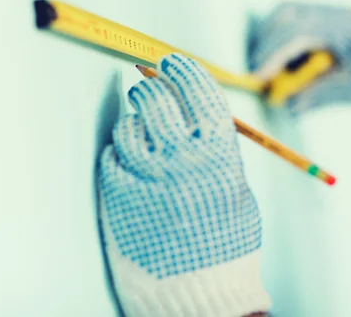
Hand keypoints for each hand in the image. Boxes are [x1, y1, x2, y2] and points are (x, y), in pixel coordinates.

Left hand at [98, 54, 270, 316]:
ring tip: (141, 129)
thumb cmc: (224, 240)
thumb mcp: (236, 188)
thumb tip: (192, 106)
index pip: (199, 92)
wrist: (199, 290)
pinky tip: (131, 162)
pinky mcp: (121, 194)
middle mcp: (184, 158)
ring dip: (133, 119)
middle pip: (158, 99)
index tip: (172, 61)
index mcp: (220, 154)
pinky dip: (119, 152)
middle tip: (147, 86)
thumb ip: (216, 148)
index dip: (184, 70)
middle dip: (150, 86)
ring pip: (130, 125)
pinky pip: (113, 156)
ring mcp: (149, 175)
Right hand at [248, 3, 350, 115]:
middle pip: (285, 14)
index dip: (270, 54)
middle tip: (257, 72)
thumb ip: (319, 96)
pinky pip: (300, 26)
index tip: (256, 78)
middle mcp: (336, 13)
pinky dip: (287, 44)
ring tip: (271, 71)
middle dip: (265, 42)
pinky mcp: (334, 25)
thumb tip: (287, 106)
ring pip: (290, 16)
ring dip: (274, 40)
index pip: (294, 32)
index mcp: (344, 25)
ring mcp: (335, 16)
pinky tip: (289, 67)